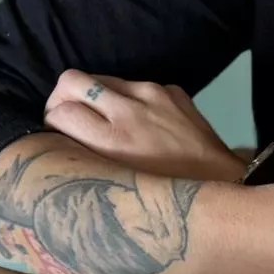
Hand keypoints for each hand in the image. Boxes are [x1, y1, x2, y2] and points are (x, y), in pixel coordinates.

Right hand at [43, 69, 244, 182]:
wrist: (222, 182)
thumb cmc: (163, 195)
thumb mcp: (118, 185)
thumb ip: (87, 157)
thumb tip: (60, 138)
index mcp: (113, 140)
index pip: (59, 111)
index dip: (51, 122)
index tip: (56, 134)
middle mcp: (130, 110)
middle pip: (72, 80)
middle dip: (61, 97)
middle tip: (67, 117)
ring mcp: (153, 93)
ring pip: (101, 78)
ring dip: (93, 96)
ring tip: (101, 119)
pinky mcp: (171, 89)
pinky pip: (133, 84)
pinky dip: (126, 99)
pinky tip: (138, 121)